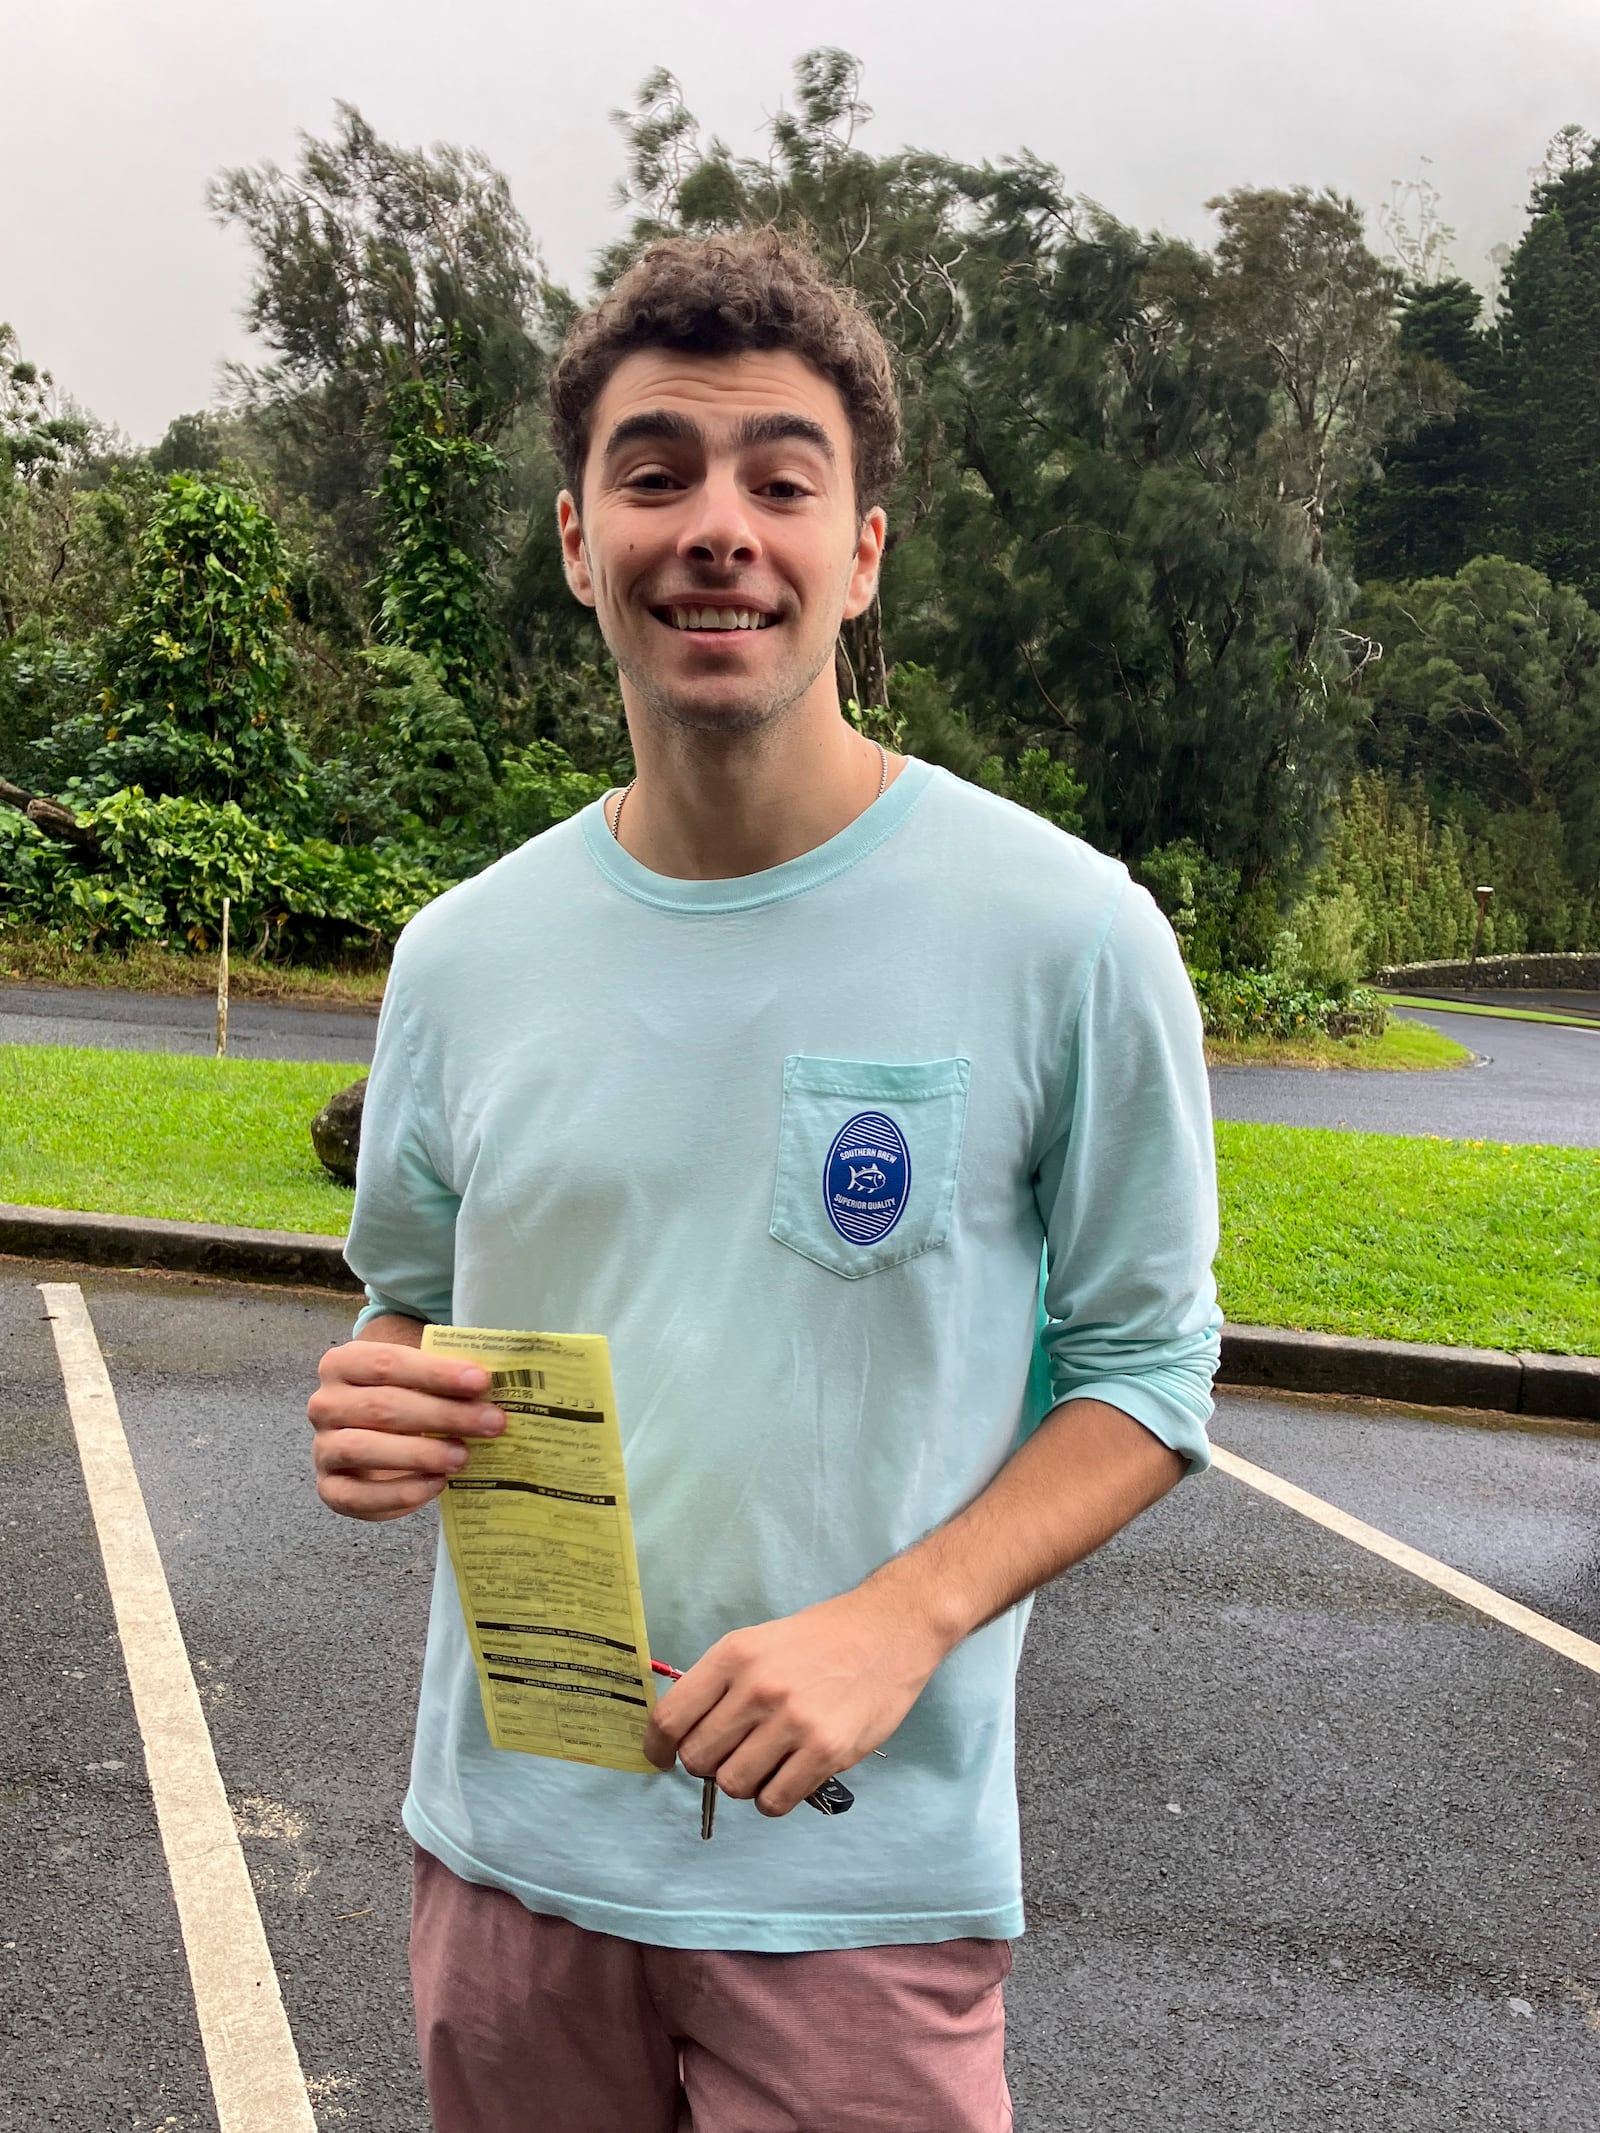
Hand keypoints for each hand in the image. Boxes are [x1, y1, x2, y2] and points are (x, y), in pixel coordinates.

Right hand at [308, 1335, 504, 1522]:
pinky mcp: (330, 1488)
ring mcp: (323, 1448)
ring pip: (364, 1448)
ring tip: (463, 1457)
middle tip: (491, 1422)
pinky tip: (436, 1484)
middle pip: (382, 1407)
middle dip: (442, 1415)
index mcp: (342, 1363)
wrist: (376, 1432)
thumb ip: (447, 1378)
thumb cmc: (407, 1396)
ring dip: (420, 1453)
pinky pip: (357, 1496)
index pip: (387, 1363)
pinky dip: (399, 1493)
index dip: (435, 1372)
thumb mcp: (422, 1379)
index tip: (481, 1381)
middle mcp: (324, 1404)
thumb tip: (502, 1383)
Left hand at [642, 1582, 948, 1816]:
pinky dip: (773, 1799)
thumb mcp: (760, 1642)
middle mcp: (757, 1687)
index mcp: (734, 1655)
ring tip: (766, 1763)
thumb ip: (722, 1683)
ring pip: (733, 1785)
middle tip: (732, 1754)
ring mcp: (792, 1721)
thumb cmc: (822, 1638)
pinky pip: (774, 1801)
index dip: (658, 1747)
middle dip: (708, 1764)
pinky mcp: (826, 1750)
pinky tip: (787, 1777)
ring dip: (744, 1783)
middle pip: (698, 1758)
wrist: (889, 1629)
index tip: (663, 1758)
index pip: (671, 1717)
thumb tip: (684, 1732)